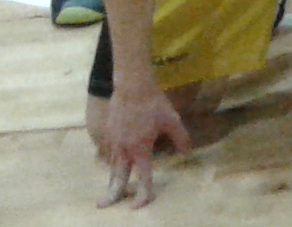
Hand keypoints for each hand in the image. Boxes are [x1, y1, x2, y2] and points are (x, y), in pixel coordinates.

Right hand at [94, 84, 191, 208]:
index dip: (142, 193)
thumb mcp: (172, 120)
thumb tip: (187, 153)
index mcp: (141, 149)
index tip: (138, 205)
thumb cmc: (154, 103)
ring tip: (108, 189)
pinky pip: (107, 152)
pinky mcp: (107, 133)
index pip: (142, 177)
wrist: (132, 86)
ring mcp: (113, 141)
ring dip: (110, 179)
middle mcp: (124, 149)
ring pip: (111, 166)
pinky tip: (111, 164)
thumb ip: (181, 138)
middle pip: (117, 177)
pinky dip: (109, 162)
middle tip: (103, 205)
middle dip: (112, 193)